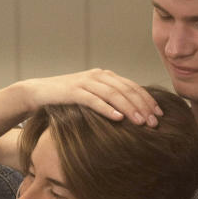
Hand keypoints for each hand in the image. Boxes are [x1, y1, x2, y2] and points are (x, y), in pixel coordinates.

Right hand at [19, 69, 163, 126]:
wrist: (37, 93)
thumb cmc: (67, 100)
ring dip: (130, 109)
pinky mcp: (73, 91)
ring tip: (141, 123)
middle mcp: (98, 76)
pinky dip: (107, 109)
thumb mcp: (92, 97)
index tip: (160, 115)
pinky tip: (119, 119)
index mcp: (105, 76)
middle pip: (127, 90)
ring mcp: (85, 82)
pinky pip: (94, 100)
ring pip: (114, 94)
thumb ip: (109, 101)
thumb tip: (131, 117)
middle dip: (143, 106)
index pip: (132, 87)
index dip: (148, 100)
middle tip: (155, 123)